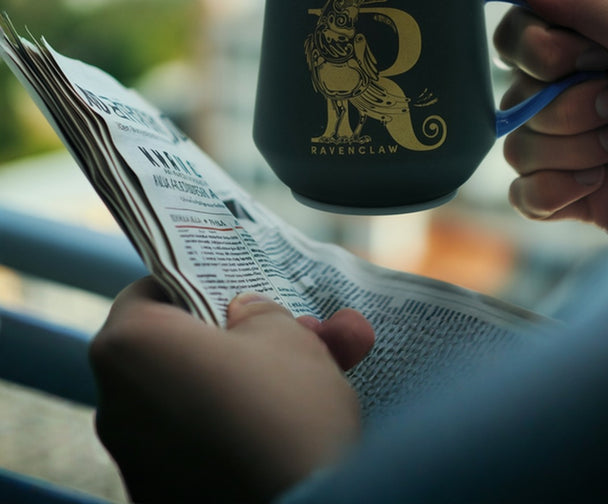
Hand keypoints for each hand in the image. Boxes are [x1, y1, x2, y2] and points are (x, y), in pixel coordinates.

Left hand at [90, 278, 373, 502]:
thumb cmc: (285, 412)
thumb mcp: (285, 334)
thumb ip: (259, 312)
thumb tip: (247, 313)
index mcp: (131, 347)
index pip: (152, 292)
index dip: (201, 279)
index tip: (244, 284)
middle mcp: (118, 405)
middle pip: (188, 347)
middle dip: (255, 333)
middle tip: (308, 326)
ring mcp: (139, 461)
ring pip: (207, 394)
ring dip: (264, 375)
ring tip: (335, 361)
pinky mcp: (166, 496)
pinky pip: (208, 439)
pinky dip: (248, 422)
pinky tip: (306, 415)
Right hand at [494, 0, 607, 233]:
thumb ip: (586, 0)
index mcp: (599, 44)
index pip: (519, 35)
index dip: (534, 48)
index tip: (587, 56)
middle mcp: (583, 92)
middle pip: (514, 94)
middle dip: (565, 104)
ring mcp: (582, 146)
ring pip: (517, 148)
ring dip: (569, 147)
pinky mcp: (586, 197)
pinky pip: (526, 197)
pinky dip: (550, 191)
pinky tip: (595, 185)